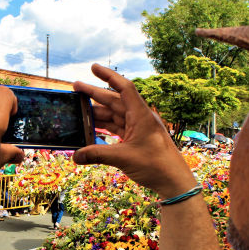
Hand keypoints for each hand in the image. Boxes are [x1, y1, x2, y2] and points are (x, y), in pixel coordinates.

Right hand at [72, 64, 195, 197]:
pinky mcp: (136, 140)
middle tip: (75, 87)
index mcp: (141, 115)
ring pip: (114, 116)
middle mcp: (140, 118)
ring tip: (78, 112)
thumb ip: (97, 154)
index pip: (124, 88)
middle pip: (114, 101)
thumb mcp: (123, 158)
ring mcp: (138, 129)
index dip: (108, 76)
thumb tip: (75, 156)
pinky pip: (116, 129)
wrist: (174, 181)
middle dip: (94, 94)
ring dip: (97, 114)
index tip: (93, 67)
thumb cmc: (156, 165)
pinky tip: (91, 128)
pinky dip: (103, 128)